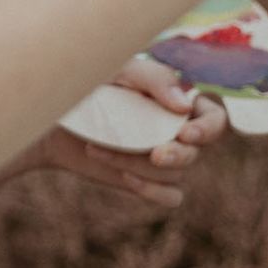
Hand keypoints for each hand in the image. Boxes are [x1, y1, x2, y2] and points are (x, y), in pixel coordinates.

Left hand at [32, 56, 229, 208]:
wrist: (53, 121)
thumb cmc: (90, 85)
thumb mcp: (119, 70)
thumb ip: (153, 78)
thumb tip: (183, 106)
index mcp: (176, 102)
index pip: (214, 119)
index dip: (208, 129)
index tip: (184, 132)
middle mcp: (174, 132)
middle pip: (194, 153)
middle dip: (176, 155)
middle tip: (154, 153)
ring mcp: (161, 158)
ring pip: (174, 174)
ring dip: (138, 165)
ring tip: (98, 148)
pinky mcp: (145, 179)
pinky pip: (169, 196)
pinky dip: (150, 190)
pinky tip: (124, 177)